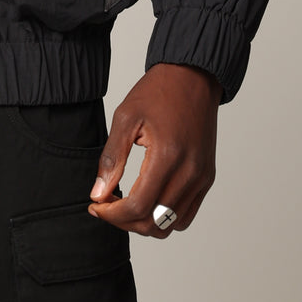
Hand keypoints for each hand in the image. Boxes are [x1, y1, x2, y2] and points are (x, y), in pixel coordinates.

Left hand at [88, 63, 220, 237]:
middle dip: (124, 221)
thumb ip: (111, 158)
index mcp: (167, 156)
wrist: (192, 77)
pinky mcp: (206, 178)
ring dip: (144, 222)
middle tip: (105, 205)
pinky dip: (163, 216)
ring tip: (124, 203)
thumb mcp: (125, 118)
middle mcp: (190, 172)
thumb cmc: (157, 92)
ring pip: (171, 224)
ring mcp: (201, 178)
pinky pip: (185, 214)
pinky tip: (145, 199)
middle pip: (154, 223)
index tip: (95, 205)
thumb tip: (98, 194)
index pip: (138, 207)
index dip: (112, 214)